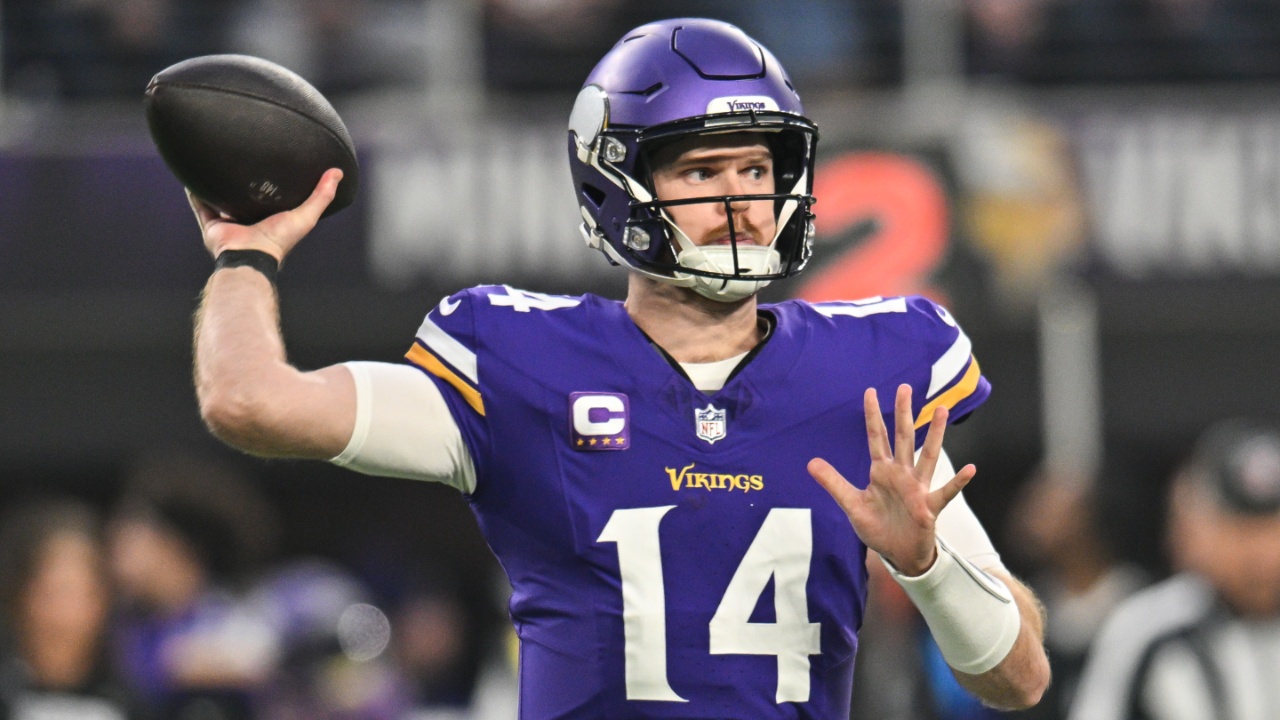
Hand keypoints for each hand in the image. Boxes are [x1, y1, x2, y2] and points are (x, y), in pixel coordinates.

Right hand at [188, 168, 343, 261]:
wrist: (250, 255)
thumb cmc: (278, 240)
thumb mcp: (306, 215)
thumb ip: (321, 195)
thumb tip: (338, 173)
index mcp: (268, 220)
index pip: (270, 199)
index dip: (271, 183)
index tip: (271, 163)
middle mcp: (247, 221)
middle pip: (243, 198)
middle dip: (241, 182)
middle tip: (240, 157)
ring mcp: (228, 223)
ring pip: (219, 199)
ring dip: (216, 184)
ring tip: (213, 162)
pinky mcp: (211, 225)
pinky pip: (200, 205)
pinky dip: (195, 192)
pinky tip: (191, 176)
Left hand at [808, 384, 975, 575]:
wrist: (898, 554)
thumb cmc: (878, 527)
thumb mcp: (851, 505)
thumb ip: (834, 483)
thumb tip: (810, 463)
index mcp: (882, 471)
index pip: (876, 437)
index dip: (873, 415)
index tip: (871, 391)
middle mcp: (901, 474)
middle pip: (903, 438)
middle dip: (903, 413)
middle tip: (905, 387)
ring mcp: (918, 488)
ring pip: (927, 456)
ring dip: (934, 434)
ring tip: (941, 410)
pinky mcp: (929, 507)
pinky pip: (945, 492)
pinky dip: (958, 481)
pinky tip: (970, 469)